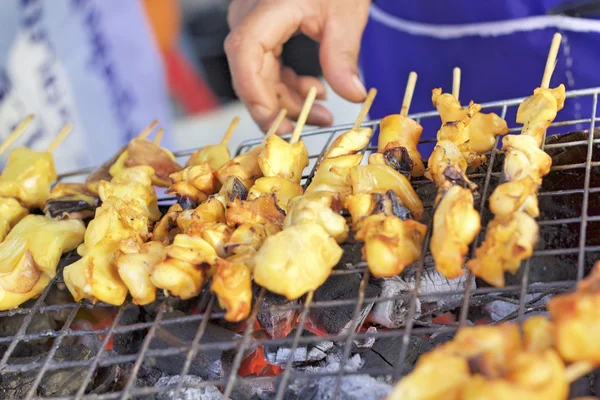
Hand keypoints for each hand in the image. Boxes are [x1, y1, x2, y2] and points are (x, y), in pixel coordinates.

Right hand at [225, 0, 370, 134]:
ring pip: (258, 76)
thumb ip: (343, 57)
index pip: (245, 53)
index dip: (254, 92)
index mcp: (267, 9)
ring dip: (287, 100)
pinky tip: (315, 93)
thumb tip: (353, 96)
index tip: (274, 121)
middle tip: (302, 130)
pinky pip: (266, 68)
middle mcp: (249, 18)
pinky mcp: (262, 34)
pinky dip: (288, 86)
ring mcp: (252, 26)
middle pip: (249, 73)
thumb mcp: (345, 13)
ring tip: (323, 115)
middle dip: (276, 107)